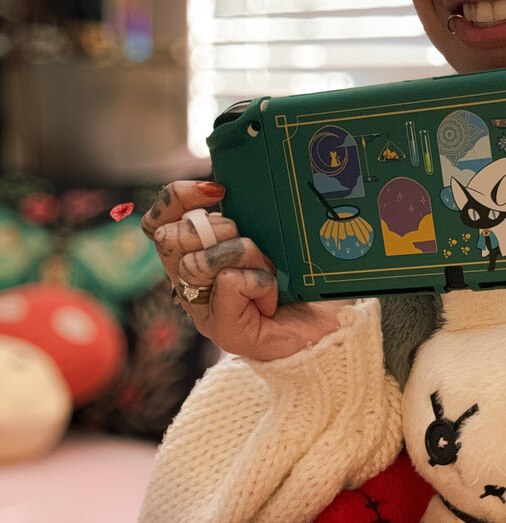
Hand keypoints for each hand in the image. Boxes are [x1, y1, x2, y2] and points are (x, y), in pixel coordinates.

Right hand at [142, 180, 344, 360]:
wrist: (330, 326)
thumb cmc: (304, 280)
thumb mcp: (271, 237)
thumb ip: (246, 217)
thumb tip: (230, 190)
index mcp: (194, 258)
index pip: (156, 223)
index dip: (177, 199)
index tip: (218, 190)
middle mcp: (190, 286)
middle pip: (169, 240)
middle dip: (217, 229)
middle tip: (250, 243)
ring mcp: (205, 312)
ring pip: (196, 262)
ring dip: (243, 255)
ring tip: (269, 271)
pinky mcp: (225, 332)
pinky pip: (229, 282)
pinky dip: (259, 281)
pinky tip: (273, 296)